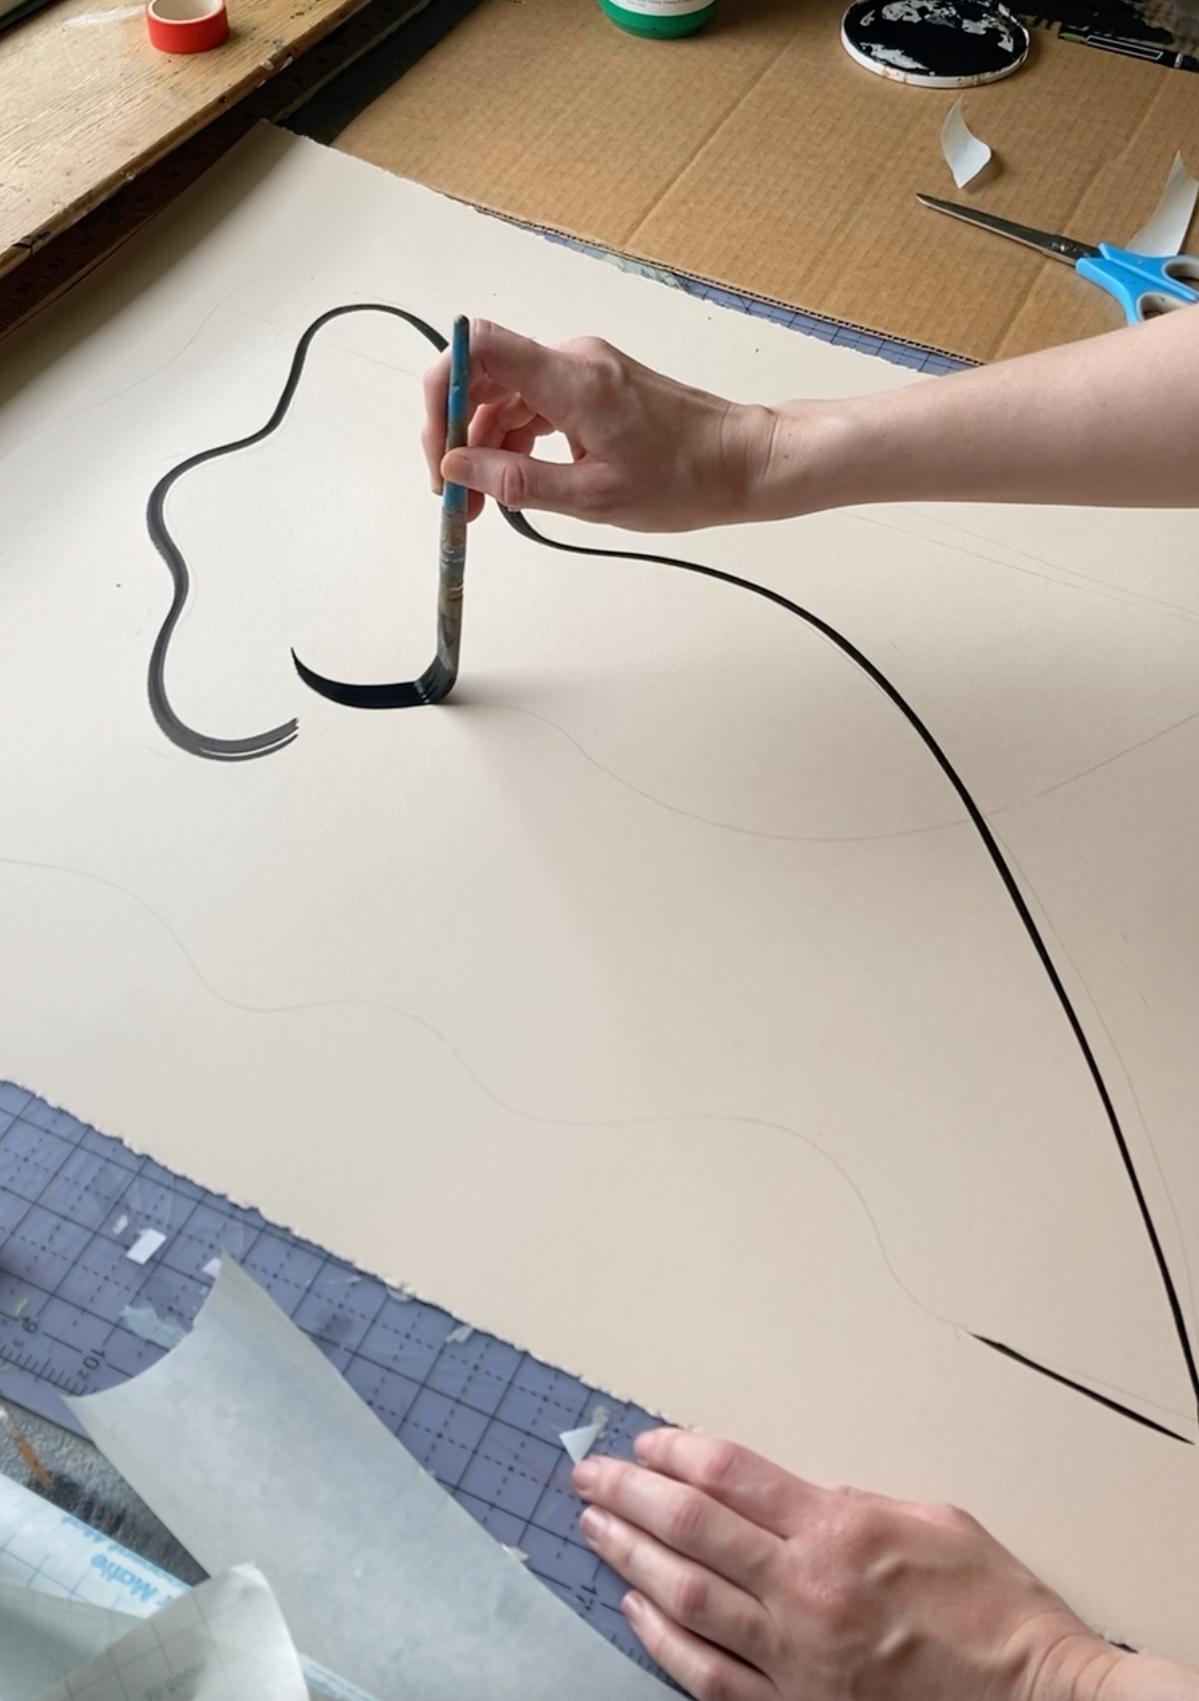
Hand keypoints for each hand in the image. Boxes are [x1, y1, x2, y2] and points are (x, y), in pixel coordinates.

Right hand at [421, 320, 773, 531]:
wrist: (743, 461)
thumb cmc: (684, 480)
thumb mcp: (595, 498)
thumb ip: (518, 480)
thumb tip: (457, 467)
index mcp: (572, 378)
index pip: (477, 349)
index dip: (441, 391)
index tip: (439, 449)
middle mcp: (573, 361)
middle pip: (484, 377)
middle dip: (458, 435)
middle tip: (455, 495)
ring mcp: (583, 370)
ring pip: (506, 396)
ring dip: (485, 446)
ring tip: (483, 504)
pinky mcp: (593, 386)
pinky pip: (534, 405)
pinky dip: (514, 441)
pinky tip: (515, 481)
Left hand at [573, 1429, 1124, 1700]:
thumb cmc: (998, 1612)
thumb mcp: (933, 1520)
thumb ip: (855, 1504)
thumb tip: (802, 1500)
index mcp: (839, 1530)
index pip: (731, 1476)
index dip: (678, 1451)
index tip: (646, 1440)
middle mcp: (806, 1590)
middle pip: (693, 1528)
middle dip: (631, 1493)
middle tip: (589, 1473)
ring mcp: (796, 1657)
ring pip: (687, 1598)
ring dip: (631, 1557)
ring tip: (595, 1527)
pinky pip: (709, 1675)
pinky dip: (663, 1641)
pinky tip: (634, 1612)